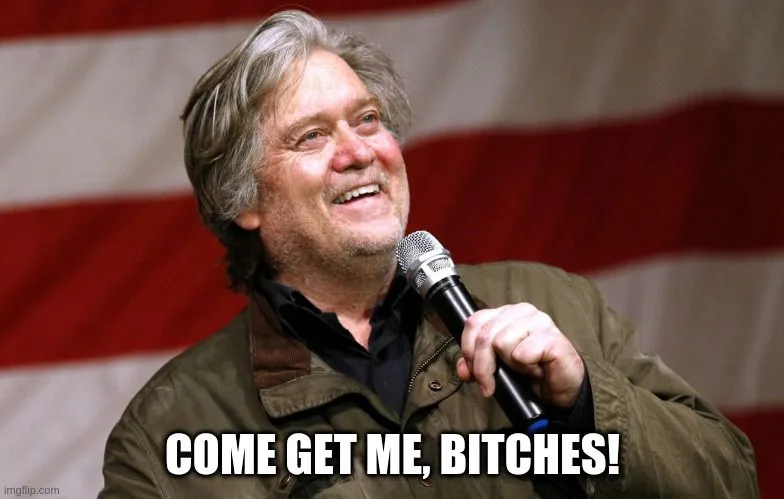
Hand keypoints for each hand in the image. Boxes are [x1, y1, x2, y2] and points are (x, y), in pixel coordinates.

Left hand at [456, 303, 584, 408]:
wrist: (562, 385)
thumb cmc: (531, 371)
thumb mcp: (498, 367)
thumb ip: (477, 364)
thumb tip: (463, 369)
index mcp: (506, 313)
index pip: (474, 322)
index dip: (467, 349)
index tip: (471, 373)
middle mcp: (522, 311)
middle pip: (484, 335)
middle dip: (482, 366)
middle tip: (489, 385)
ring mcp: (539, 321)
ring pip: (501, 343)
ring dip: (509, 365)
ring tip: (523, 369)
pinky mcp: (551, 337)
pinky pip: (522, 353)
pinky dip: (526, 368)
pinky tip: (536, 369)